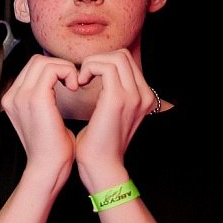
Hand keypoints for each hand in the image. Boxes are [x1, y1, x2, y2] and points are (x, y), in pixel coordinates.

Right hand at [0, 54, 78, 181]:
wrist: (49, 168)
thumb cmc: (53, 147)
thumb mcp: (45, 118)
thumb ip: (45, 99)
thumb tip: (59, 82)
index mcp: (12, 100)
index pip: (32, 68)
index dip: (54, 70)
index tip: (68, 85)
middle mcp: (12, 96)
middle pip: (36, 61)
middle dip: (60, 66)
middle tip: (73, 84)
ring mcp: (21, 97)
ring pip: (44, 61)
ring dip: (65, 69)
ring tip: (74, 86)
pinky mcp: (35, 99)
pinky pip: (53, 69)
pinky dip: (68, 73)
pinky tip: (75, 87)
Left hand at [73, 49, 154, 190]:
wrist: (101, 166)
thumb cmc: (97, 143)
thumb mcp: (108, 114)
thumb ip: (109, 94)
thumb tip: (94, 77)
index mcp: (143, 97)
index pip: (126, 62)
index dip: (102, 63)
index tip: (85, 78)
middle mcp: (144, 94)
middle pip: (122, 55)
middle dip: (97, 60)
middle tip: (80, 78)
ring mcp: (134, 96)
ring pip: (116, 57)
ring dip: (92, 63)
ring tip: (79, 81)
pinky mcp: (118, 99)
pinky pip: (105, 67)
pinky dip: (88, 69)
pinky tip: (78, 84)